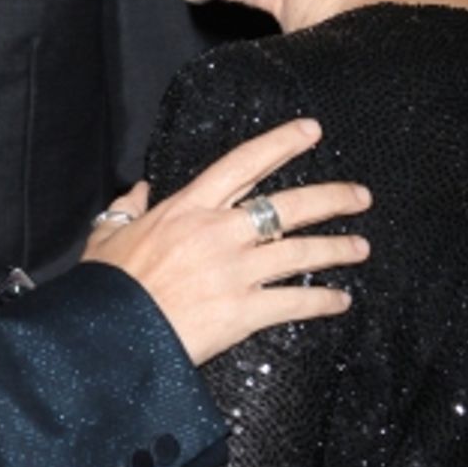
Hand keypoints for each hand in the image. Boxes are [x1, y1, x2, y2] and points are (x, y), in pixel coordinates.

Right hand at [83, 119, 369, 365]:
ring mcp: (236, 272)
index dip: (281, 143)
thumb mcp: (107, 236)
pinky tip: (341, 301)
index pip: (244, 163)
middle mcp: (220, 232)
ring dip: (338, 248)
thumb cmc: (106, 286)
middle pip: (289, 205)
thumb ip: (126, 209)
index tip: (311, 131)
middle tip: (360, 195)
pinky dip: (323, 302)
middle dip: (331, 197)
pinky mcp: (244, 311)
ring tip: (361, 247)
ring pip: (301, 251)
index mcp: (189, 208)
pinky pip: (295, 302)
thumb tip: (136, 192)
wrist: (109, 335)